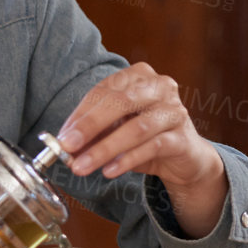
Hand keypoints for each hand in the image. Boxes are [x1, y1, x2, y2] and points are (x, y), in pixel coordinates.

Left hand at [56, 64, 226, 238]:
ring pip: (136, 128)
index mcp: (138, 76)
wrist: (185, 158)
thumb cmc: (146, 138)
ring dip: (104, 149)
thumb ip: (93, 133)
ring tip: (82, 166)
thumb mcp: (115, 130)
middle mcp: (160, 87)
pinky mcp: (182, 138)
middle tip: (67, 147)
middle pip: (120, 102)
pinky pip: (152, 147)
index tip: (61, 136)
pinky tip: (109, 171)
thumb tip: (64, 144)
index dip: (80, 114)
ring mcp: (174, 111)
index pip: (103, 91)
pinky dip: (128, 159)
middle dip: (90, 126)